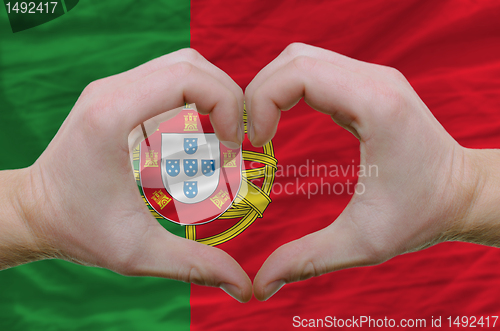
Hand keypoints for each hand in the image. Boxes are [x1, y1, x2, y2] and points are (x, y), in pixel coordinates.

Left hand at [0, 49, 251, 301]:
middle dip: (226, 97)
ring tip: (220, 136)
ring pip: (180, 64)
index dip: (226, 104)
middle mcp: (111, 90)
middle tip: (234, 141)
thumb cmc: (79, 230)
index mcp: (113, 115)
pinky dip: (194, 98)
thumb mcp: (138, 253)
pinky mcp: (115, 94)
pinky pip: (166, 78)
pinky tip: (196, 135)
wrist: (34, 212)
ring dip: (211, 95)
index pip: (187, 77)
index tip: (233, 145)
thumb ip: (195, 265)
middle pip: (190, 64)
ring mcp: (112, 88)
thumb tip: (244, 286)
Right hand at [245, 43, 496, 300]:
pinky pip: (317, 69)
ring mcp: (373, 77)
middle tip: (251, 137)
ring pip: (302, 58)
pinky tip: (283, 121)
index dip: (261, 102)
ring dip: (272, 89)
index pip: (299, 73)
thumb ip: (306, 260)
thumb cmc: (422, 215)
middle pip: (294, 58)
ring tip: (263, 130)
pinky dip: (289, 89)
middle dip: (258, 93)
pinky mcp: (369, 84)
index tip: (257, 143)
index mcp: (375, 106)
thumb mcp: (362, 243)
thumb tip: (259, 286)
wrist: (463, 193)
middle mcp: (375, 79)